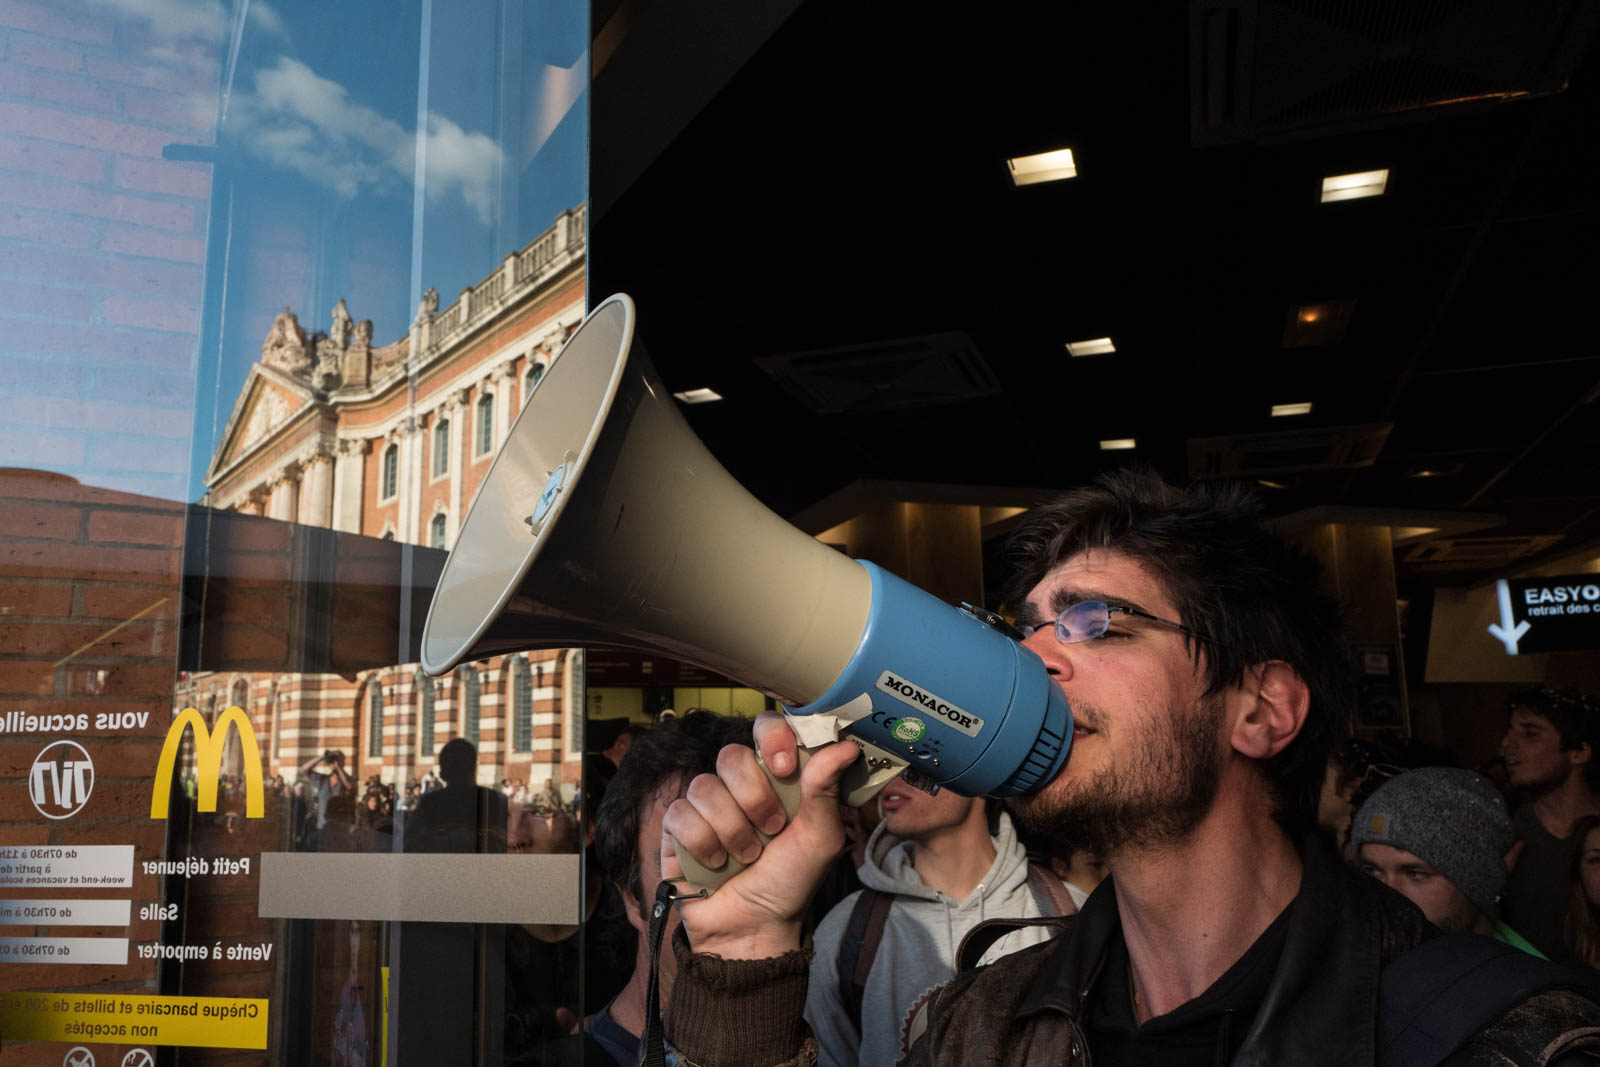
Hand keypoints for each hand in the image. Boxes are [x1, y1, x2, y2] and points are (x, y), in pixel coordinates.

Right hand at [661, 711, 858, 959]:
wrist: (754, 926)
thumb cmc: (791, 880)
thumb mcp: (820, 837)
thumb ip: (826, 789)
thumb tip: (844, 747)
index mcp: (774, 777)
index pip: (765, 728)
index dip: (771, 738)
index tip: (784, 767)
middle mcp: (737, 784)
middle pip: (731, 756)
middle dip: (754, 798)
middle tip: (772, 830)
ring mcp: (705, 805)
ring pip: (704, 786)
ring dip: (732, 829)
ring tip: (747, 856)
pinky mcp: (677, 828)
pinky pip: (680, 815)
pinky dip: (703, 843)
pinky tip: (716, 863)